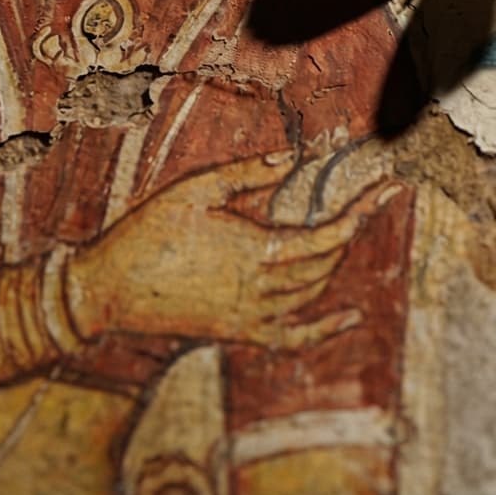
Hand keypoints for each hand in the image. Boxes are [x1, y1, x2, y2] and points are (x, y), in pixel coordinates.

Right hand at [69, 151, 402, 348]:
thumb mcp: (195, 189)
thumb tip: (294, 156)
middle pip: (327, 261)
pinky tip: (348, 319)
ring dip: (335, 261)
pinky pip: (292, 337)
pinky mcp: (237, 332)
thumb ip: (249, 173)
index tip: (389, 190)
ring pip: (314, 292)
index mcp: (256, 250)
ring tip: (345, 228)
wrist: (107, 291)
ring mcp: (251, 315)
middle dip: (355, 228)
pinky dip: (324, 330)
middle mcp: (261, 289)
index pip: (328, 235)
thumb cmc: (147, 232)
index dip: (364, 212)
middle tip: (371, 199)